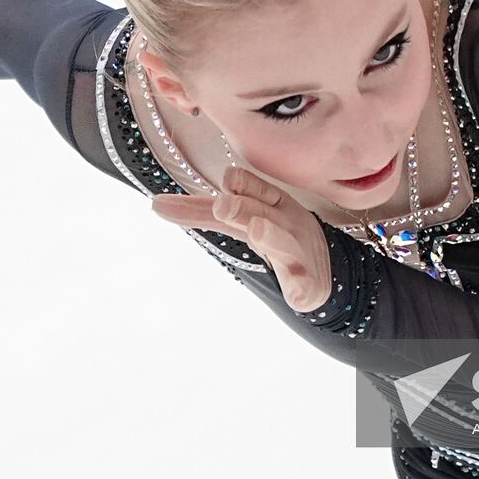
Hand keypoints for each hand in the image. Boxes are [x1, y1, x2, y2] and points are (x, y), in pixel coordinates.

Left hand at [150, 165, 332, 311]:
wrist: (323, 269)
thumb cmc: (275, 235)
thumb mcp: (239, 219)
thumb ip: (199, 212)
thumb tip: (155, 203)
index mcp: (266, 204)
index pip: (246, 189)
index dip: (233, 185)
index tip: (210, 188)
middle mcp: (281, 222)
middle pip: (258, 211)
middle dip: (242, 206)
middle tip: (222, 205)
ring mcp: (295, 252)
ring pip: (282, 241)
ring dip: (270, 234)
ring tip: (257, 229)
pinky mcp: (305, 283)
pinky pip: (303, 285)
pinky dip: (300, 287)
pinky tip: (296, 293)